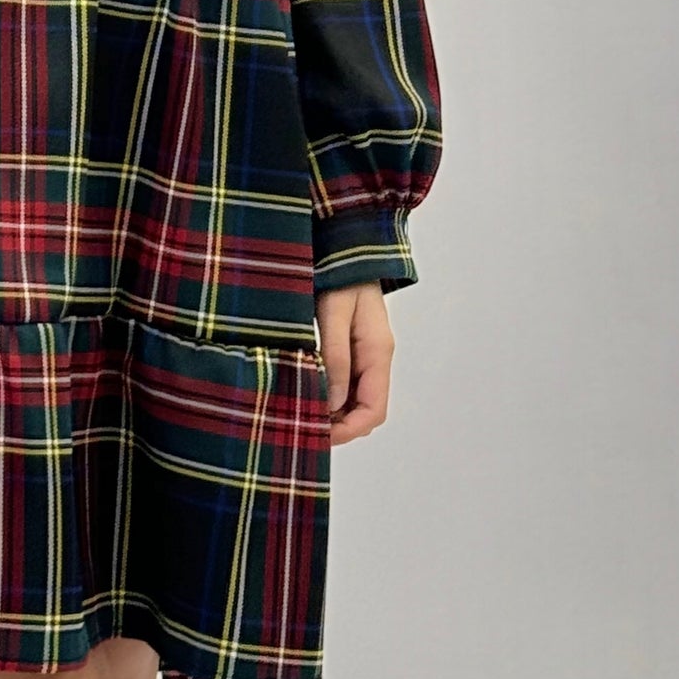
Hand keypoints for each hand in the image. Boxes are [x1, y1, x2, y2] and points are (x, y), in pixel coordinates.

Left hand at [314, 280, 392, 444]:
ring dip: (333, 411)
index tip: (319, 434)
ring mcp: (365, 352)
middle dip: (339, 426)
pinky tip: (307, 389)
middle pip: (366, 410)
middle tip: (303, 426)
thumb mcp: (332, 312)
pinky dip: (330, 393)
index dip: (349, 430)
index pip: (375, 410)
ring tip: (301, 410)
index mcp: (377, 352)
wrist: (345, 244)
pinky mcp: (352, 345)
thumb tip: (333, 403)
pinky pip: (346, 381)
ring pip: (355, 398)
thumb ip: (334, 357)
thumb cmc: (340, 273)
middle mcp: (375, 357)